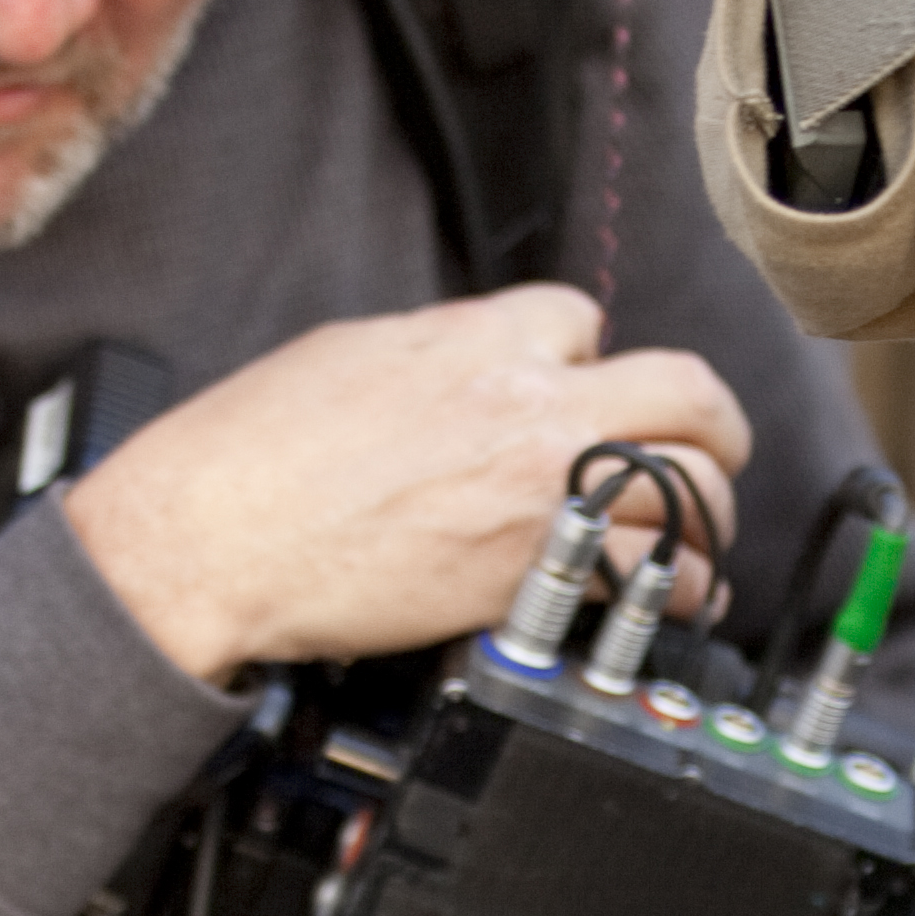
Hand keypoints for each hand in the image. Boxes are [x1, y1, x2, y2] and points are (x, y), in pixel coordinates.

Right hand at [65, 286, 750, 682]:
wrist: (205, 542)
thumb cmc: (245, 459)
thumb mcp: (346, 358)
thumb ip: (434, 357)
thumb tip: (471, 366)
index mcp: (473, 337)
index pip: (587, 319)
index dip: (595, 363)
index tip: (587, 398)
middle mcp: (525, 400)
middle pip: (685, 386)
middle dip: (709, 423)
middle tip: (706, 452)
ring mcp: (540, 485)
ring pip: (694, 479)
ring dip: (709, 508)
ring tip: (697, 533)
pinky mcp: (535, 567)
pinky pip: (658, 571)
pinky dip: (685, 588)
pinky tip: (673, 596)